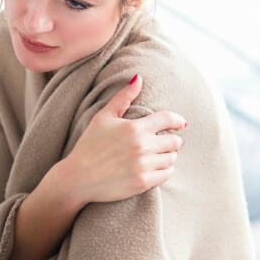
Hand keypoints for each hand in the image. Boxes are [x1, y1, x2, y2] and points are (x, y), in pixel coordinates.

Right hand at [60, 74, 185, 205]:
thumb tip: (138, 77)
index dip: (177, 120)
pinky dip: (165, 170)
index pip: (167, 119)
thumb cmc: (90, 145)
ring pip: (171, 158)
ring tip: (159, 155)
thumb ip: (123, 98)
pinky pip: (167, 174)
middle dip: (172, 140)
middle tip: (167, 142)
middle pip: (174, 141)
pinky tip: (155, 168)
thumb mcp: (103, 117)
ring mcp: (143, 165)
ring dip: (168, 156)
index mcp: (134, 127)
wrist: (78, 178)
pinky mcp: (143, 183)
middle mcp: (141, 146)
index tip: (181, 123)